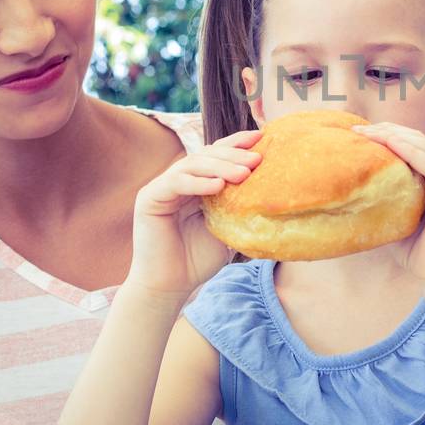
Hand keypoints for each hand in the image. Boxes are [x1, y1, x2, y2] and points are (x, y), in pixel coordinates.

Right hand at [129, 131, 261, 299]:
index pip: (217, 155)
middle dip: (233, 154)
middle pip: (206, 155)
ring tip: (244, 174)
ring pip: (192, 164)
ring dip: (220, 166)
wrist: (170, 286)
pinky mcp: (149, 197)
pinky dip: (198, 182)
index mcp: (198, 183)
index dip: (237, 144)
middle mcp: (179, 180)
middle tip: (257, 160)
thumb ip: (239, 206)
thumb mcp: (227, 228)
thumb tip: (274, 189)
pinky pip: (175, 182)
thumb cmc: (198, 259)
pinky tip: (218, 186)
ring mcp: (163, 186)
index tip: (262, 139)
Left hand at [351, 122, 424, 288]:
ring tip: (367, 133)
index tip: (361, 132)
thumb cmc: (417, 252)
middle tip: (358, 129)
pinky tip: (388, 144)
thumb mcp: (399, 216)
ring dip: (394, 137)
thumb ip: (388, 196)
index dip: (390, 135)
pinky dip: (409, 152)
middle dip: (388, 131)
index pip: (416, 145)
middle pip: (420, 141)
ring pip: (424, 148)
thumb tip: (354, 184)